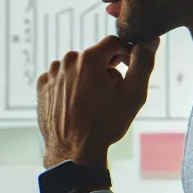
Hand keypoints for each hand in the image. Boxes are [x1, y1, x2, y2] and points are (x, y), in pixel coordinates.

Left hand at [36, 35, 157, 168]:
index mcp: (89, 58)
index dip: (125, 53)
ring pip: (77, 67)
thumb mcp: (133, 95)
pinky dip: (70, 87)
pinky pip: (62, 78)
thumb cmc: (105, 125)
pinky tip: (77, 105)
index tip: (129, 68)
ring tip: (94, 103)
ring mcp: (52, 73)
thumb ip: (143, 63)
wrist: (73, 151)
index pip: (113, 43)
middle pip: (94, 56)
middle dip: (106, 69)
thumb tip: (149, 41)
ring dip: (87, 78)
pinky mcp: (42, 86)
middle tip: (112, 94)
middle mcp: (67, 61)